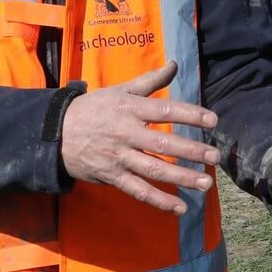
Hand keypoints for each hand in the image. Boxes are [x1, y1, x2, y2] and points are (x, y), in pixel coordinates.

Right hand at [60, 62, 219, 215]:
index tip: (213, 120)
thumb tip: (174, 63)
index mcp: (129, 109)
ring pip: (154, 170)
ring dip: (182, 178)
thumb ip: (149, 80)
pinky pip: (139, 191)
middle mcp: (126, 133)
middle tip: (215, 156)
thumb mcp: (119, 90)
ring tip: (206, 184)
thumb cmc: (92, 109)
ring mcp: (119, 157)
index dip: (190, 114)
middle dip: (192, 151)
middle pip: (163, 143)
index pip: (164, 110)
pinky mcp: (113, 177)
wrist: (56, 134)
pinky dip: (159, 201)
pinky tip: (180, 208)